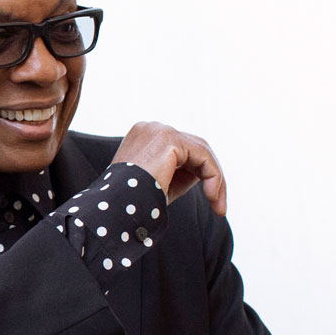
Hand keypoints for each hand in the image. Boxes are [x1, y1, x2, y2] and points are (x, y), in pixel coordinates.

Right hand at [110, 122, 226, 215]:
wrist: (116, 206)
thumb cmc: (134, 202)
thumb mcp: (161, 184)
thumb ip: (182, 172)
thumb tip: (205, 173)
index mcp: (144, 137)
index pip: (182, 150)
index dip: (199, 173)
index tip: (211, 201)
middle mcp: (150, 128)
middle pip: (195, 148)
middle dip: (211, 176)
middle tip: (219, 206)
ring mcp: (159, 130)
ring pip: (202, 152)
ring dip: (215, 179)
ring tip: (218, 206)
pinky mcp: (169, 138)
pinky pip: (203, 157)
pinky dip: (214, 177)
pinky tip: (213, 197)